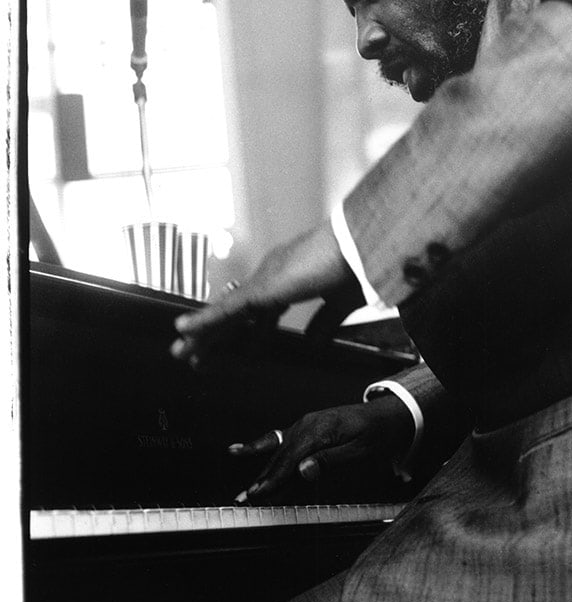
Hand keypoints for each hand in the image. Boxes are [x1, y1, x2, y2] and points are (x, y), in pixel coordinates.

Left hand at [171, 222, 362, 365]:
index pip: (262, 310)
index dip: (251, 333)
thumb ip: (324, 323)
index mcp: (290, 278)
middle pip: (238, 312)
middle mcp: (272, 275)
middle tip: (199, 354)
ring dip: (203, 332)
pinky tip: (184, 330)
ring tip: (180, 350)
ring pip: (226, 311)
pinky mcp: (262, 287)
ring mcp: (264, 279)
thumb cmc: (356, 266)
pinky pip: (226, 308)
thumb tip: (313, 343)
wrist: (360, 247)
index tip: (244, 350)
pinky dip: (204, 320)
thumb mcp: (340, 303)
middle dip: (218, 334)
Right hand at [230, 395, 413, 502]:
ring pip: (279, 452)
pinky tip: (240, 451)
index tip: (258, 494)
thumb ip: (330, 461)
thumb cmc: (376, 434)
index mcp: (319, 430)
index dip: (274, 479)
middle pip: (280, 457)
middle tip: (243, 500)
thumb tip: (303, 472)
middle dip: (262, 480)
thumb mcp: (360, 451)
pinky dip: (260, 447)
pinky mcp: (304, 428)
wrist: (385, 415)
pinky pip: (280, 440)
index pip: (291, 460)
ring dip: (261, 472)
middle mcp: (306, 425)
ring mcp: (303, 425)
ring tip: (245, 490)